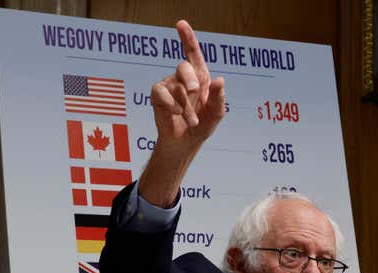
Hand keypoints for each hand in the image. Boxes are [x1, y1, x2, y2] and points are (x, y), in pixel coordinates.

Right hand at [138, 20, 225, 206]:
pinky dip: (171, 104)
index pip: (192, 53)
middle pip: (184, 66)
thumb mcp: (217, 114)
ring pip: (176, 86)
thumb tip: (220, 79)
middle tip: (195, 93)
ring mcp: (169, 85)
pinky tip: (175, 113)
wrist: (185, 143)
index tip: (180, 23)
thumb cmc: (202, 127)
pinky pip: (162, 93)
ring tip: (191, 120)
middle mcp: (183, 78)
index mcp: (199, 77)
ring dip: (185, 106)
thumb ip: (219, 97)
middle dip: (191, 82)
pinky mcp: (157, 95)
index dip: (187, 37)